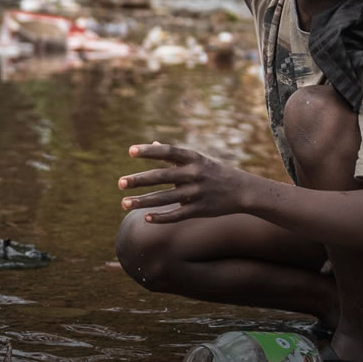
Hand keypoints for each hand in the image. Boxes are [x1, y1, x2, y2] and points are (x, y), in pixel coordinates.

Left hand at [118, 142, 250, 222]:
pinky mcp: (200, 209)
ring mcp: (197, 192)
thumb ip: (173, 155)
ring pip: (166, 198)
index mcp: (193, 158)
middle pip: (162, 176)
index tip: (130, 151)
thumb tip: (151, 144)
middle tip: (120, 182)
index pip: (168, 152)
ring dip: (143, 201)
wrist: (242, 190)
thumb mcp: (197, 159)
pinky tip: (145, 218)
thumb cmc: (214, 172)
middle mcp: (194, 174)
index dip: (149, 151)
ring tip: (124, 203)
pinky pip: (177, 214)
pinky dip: (161, 217)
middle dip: (139, 180)